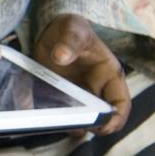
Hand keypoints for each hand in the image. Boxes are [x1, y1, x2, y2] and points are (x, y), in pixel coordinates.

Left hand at [33, 14, 129, 135]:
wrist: (51, 32)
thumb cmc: (70, 29)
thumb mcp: (73, 29)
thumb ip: (70, 40)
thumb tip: (61, 56)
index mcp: (109, 76)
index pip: (121, 103)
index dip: (116, 118)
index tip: (102, 126)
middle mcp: (96, 91)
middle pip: (100, 119)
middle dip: (89, 126)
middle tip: (72, 125)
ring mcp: (78, 98)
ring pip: (79, 121)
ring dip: (68, 125)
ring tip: (52, 119)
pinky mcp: (60, 100)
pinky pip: (56, 116)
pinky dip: (47, 117)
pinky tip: (34, 112)